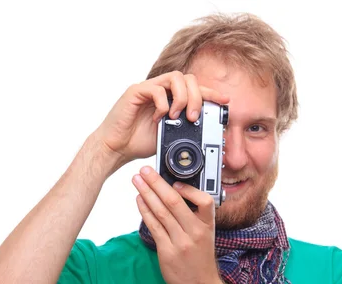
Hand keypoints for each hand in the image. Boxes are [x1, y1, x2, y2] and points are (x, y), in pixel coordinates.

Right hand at [93, 71, 228, 169]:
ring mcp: (148, 89)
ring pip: (175, 78)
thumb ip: (185, 127)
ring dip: (183, 97)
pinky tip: (160, 118)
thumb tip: (206, 131)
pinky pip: (156, 89)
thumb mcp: (170, 135)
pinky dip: (163, 104)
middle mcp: (161, 90)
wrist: (117, 148)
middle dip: (197, 97)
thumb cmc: (139, 141)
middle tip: (194, 117)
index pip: (194, 88)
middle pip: (188, 78)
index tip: (225, 101)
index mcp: (170, 98)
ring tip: (179, 116)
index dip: (211, 92)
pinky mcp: (135, 92)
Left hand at [132, 165, 223, 283]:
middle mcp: (195, 232)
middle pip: (174, 202)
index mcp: (207, 226)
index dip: (188, 189)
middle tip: (145, 171)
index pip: (204, 201)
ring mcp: (180, 242)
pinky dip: (145, 211)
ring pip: (161, 212)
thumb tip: (174, 195)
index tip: (175, 180)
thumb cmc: (201, 261)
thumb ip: (193, 218)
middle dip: (157, 183)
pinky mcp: (167, 251)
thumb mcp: (206, 236)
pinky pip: (153, 226)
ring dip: (147, 193)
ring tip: (137, 181)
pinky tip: (139, 201)